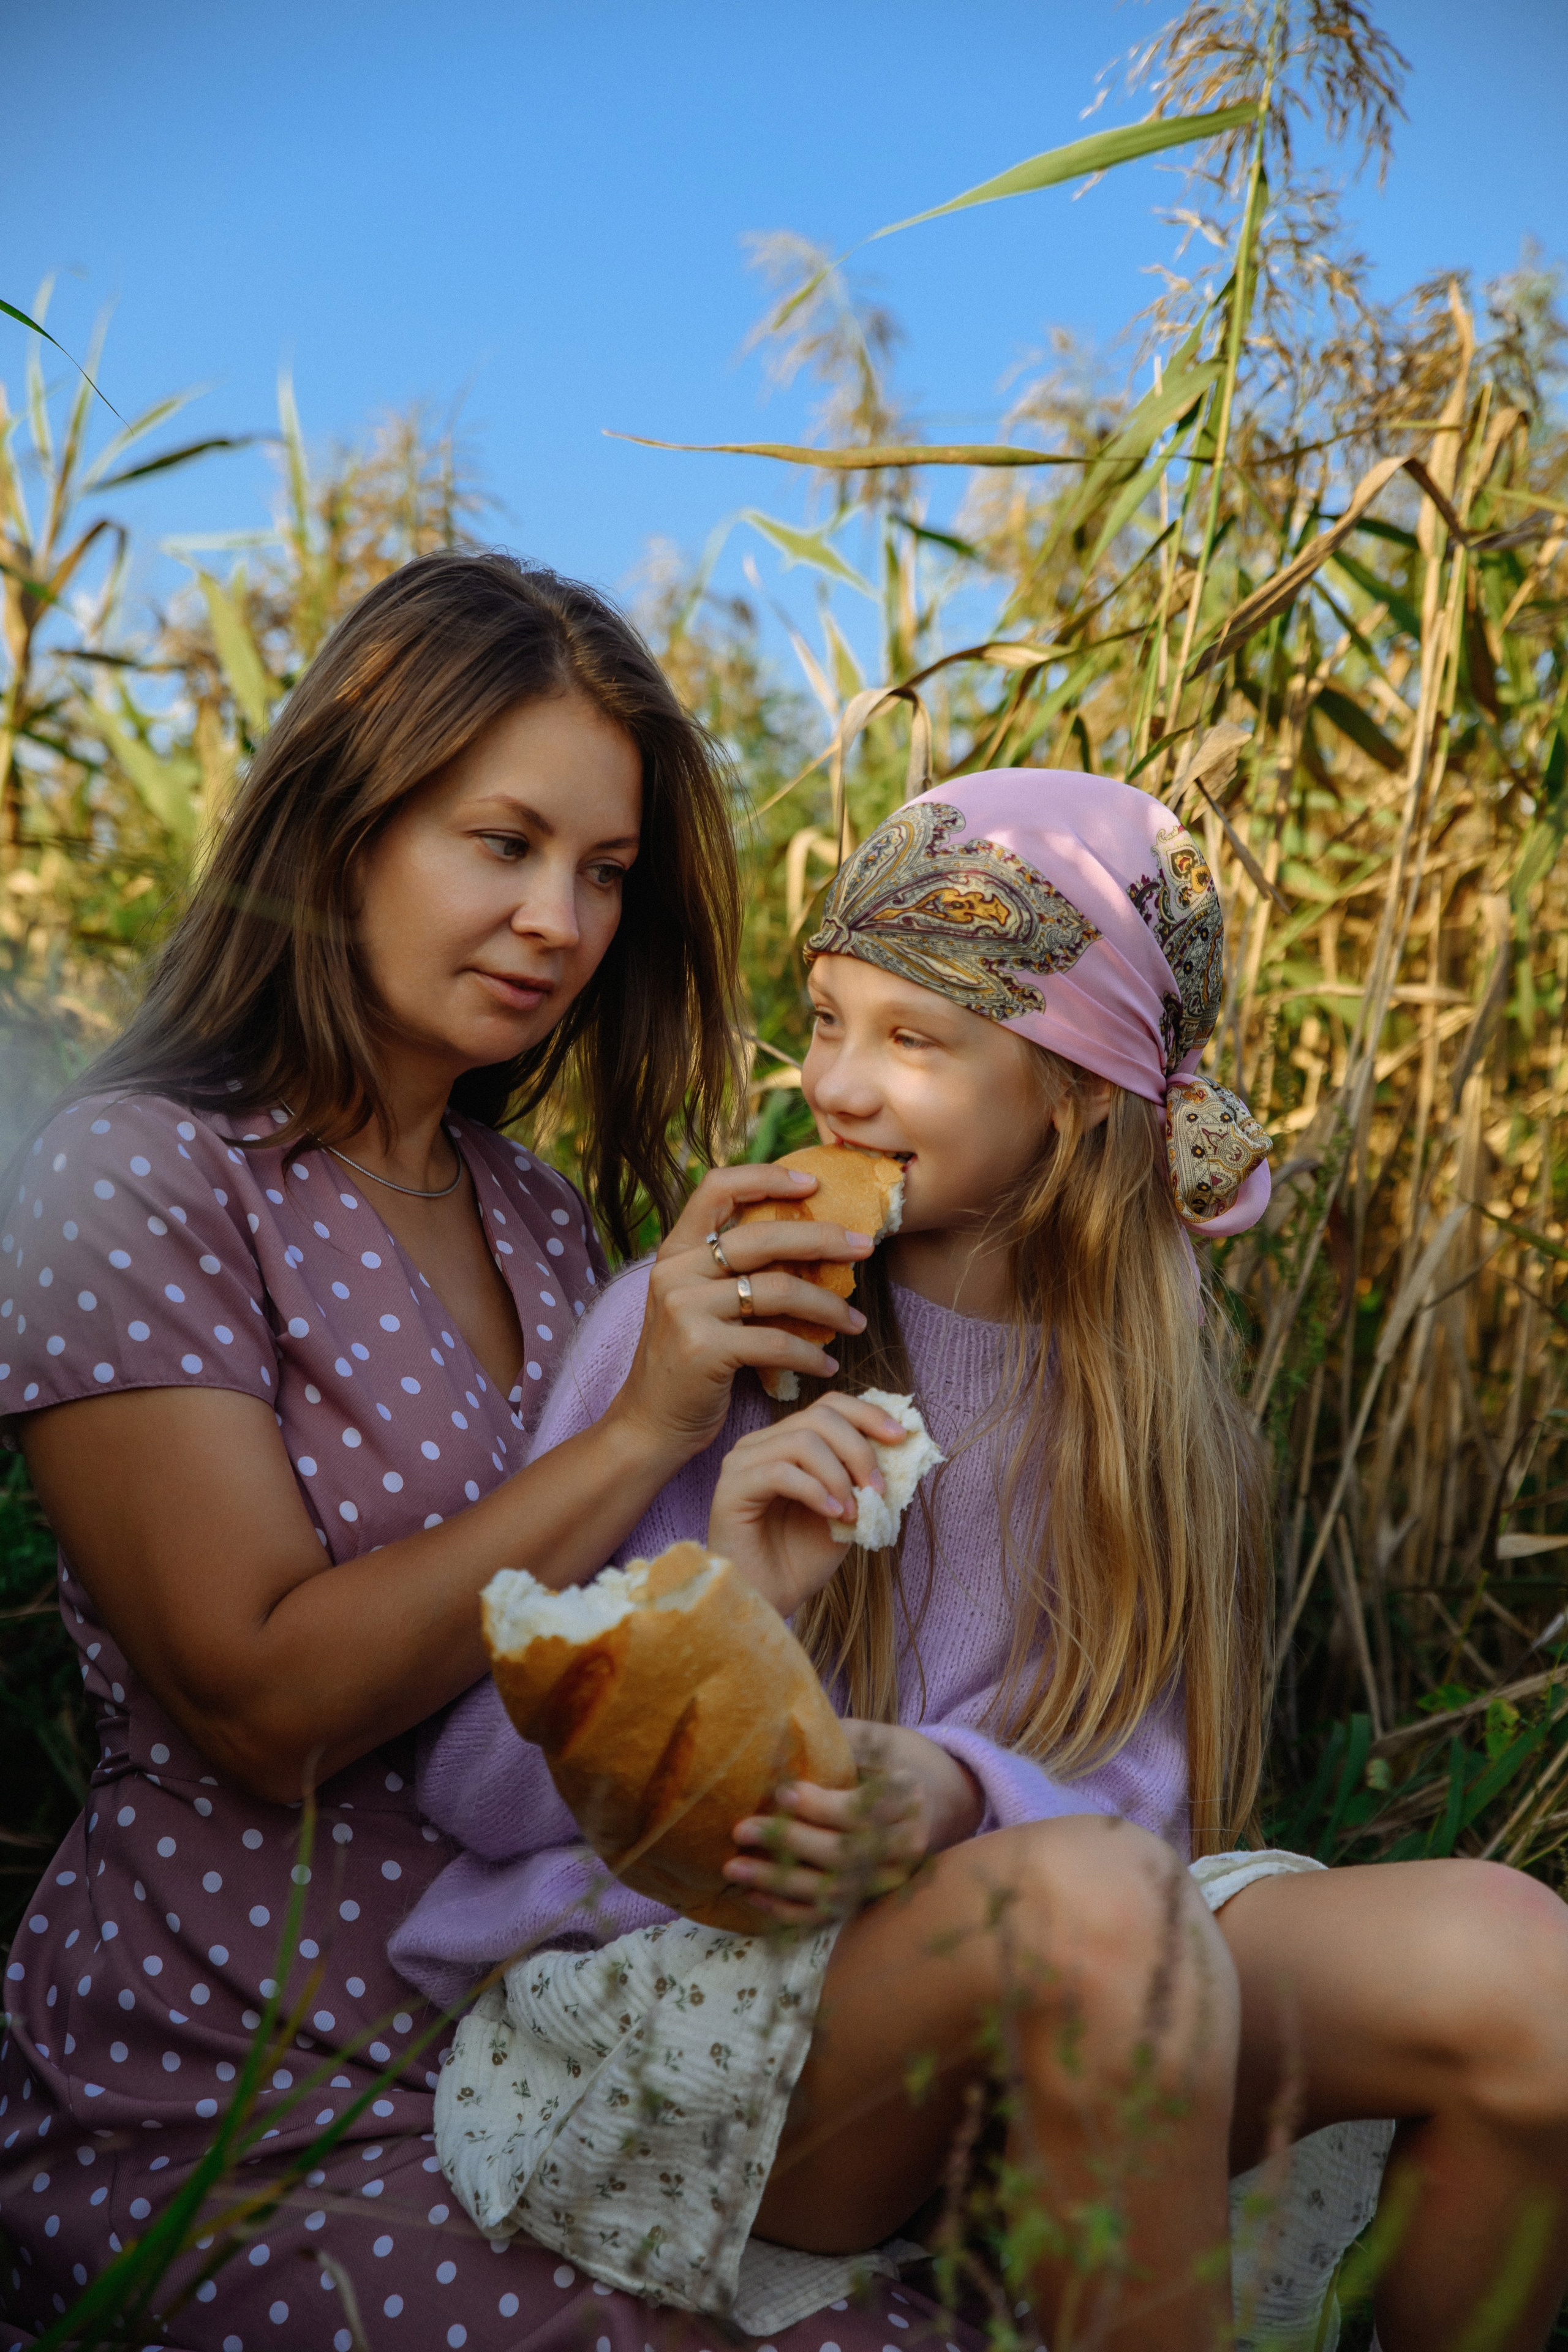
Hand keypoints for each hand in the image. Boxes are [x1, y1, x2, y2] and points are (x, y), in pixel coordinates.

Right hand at [609, 1162, 877, 1458]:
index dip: (766, 1177)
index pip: (717, 1188)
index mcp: (675, 1251)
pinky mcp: (703, 1349)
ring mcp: (686, 1308)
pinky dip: (811, 1355)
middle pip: (763, 1237)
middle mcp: (675, 1271)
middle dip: (823, 1238)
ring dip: (829, 1306)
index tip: (813, 1184)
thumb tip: (806, 1239)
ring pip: (779, 1289)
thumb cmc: (688, 1362)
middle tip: (864, 1248)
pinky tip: (828, 1365)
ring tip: (856, 1323)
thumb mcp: (697, 1303)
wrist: (650, 1423)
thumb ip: (730, 1270)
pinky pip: (777, 1342)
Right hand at [707, 1393, 909, 1616]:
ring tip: (852, 1513)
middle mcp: (761, 1444)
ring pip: (802, 1441)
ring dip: (839, 1477)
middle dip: (859, 1450)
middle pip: (820, 1417)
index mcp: (786, 1442)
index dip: (868, 1414)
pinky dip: (815, 1491)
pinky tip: (832, 1515)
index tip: (901, 1437)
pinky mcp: (731, 1488)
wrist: (768, 1601)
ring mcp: (742, 1463)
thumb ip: (864, 1478)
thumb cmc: (801, 1559)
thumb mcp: (847, 1511)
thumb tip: (901, 1446)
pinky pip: (780, 1471)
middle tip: (878, 1489)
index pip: (829, 1406)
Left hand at [723, 1721, 984, 1926]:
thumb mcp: (881, 1740)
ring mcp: (891, 1880)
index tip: (781, 1792)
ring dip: (780, 1883)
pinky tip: (755, 1896)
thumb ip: (841, 1742)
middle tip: (741, 1830)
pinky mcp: (874, 1899)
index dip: (819, 1806)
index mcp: (909, 1801)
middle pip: (844, 1854)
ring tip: (734, 1868)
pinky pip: (830, 1913)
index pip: (862, 1811)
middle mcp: (906, 1846)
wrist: (947, 1799)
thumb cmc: (901, 1760)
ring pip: (833, 1890)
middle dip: (789, 1843)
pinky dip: (791, 1910)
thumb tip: (781, 1738)